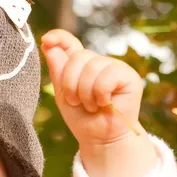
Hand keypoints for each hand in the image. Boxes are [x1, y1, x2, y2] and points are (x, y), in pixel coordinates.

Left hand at [41, 30, 156, 176]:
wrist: (100, 139)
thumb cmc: (83, 119)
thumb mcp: (63, 95)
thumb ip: (58, 71)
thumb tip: (49, 46)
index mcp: (81, 65)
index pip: (69, 43)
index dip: (59, 38)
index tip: (47, 40)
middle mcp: (98, 62)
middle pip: (78, 57)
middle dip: (71, 83)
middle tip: (77, 101)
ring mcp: (114, 67)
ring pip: (92, 67)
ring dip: (86, 93)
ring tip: (92, 106)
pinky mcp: (129, 76)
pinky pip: (106, 77)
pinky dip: (100, 94)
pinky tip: (105, 103)